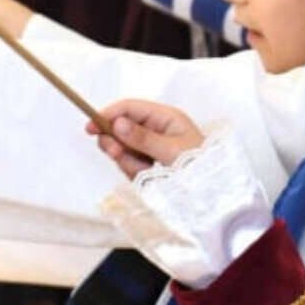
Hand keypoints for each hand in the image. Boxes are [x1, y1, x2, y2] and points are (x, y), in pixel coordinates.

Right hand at [86, 99, 207, 177]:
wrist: (213, 196)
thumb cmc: (199, 167)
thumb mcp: (171, 151)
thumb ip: (143, 138)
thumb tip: (117, 123)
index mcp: (165, 118)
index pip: (130, 108)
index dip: (109, 114)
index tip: (91, 126)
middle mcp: (156, 130)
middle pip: (122, 128)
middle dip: (116, 141)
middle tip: (116, 153)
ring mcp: (151, 148)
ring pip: (123, 149)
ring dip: (127, 160)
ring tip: (144, 170)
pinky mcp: (148, 165)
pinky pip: (130, 164)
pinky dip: (134, 171)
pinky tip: (147, 177)